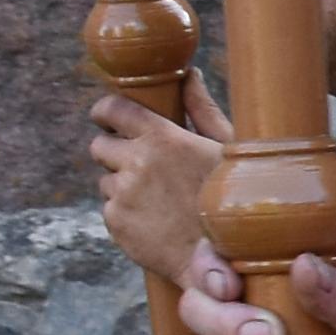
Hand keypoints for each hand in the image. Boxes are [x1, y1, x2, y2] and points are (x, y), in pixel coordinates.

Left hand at [86, 90, 230, 283]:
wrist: (226, 261)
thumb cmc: (236, 200)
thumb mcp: (228, 149)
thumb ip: (201, 107)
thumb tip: (188, 73)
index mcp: (163, 138)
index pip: (112, 109)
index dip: (107, 111)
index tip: (108, 117)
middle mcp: (136, 163)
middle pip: (100, 145)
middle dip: (116, 151)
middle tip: (141, 165)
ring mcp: (121, 195)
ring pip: (106, 179)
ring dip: (123, 184)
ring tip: (157, 200)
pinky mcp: (114, 223)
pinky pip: (110, 208)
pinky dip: (126, 212)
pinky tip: (155, 220)